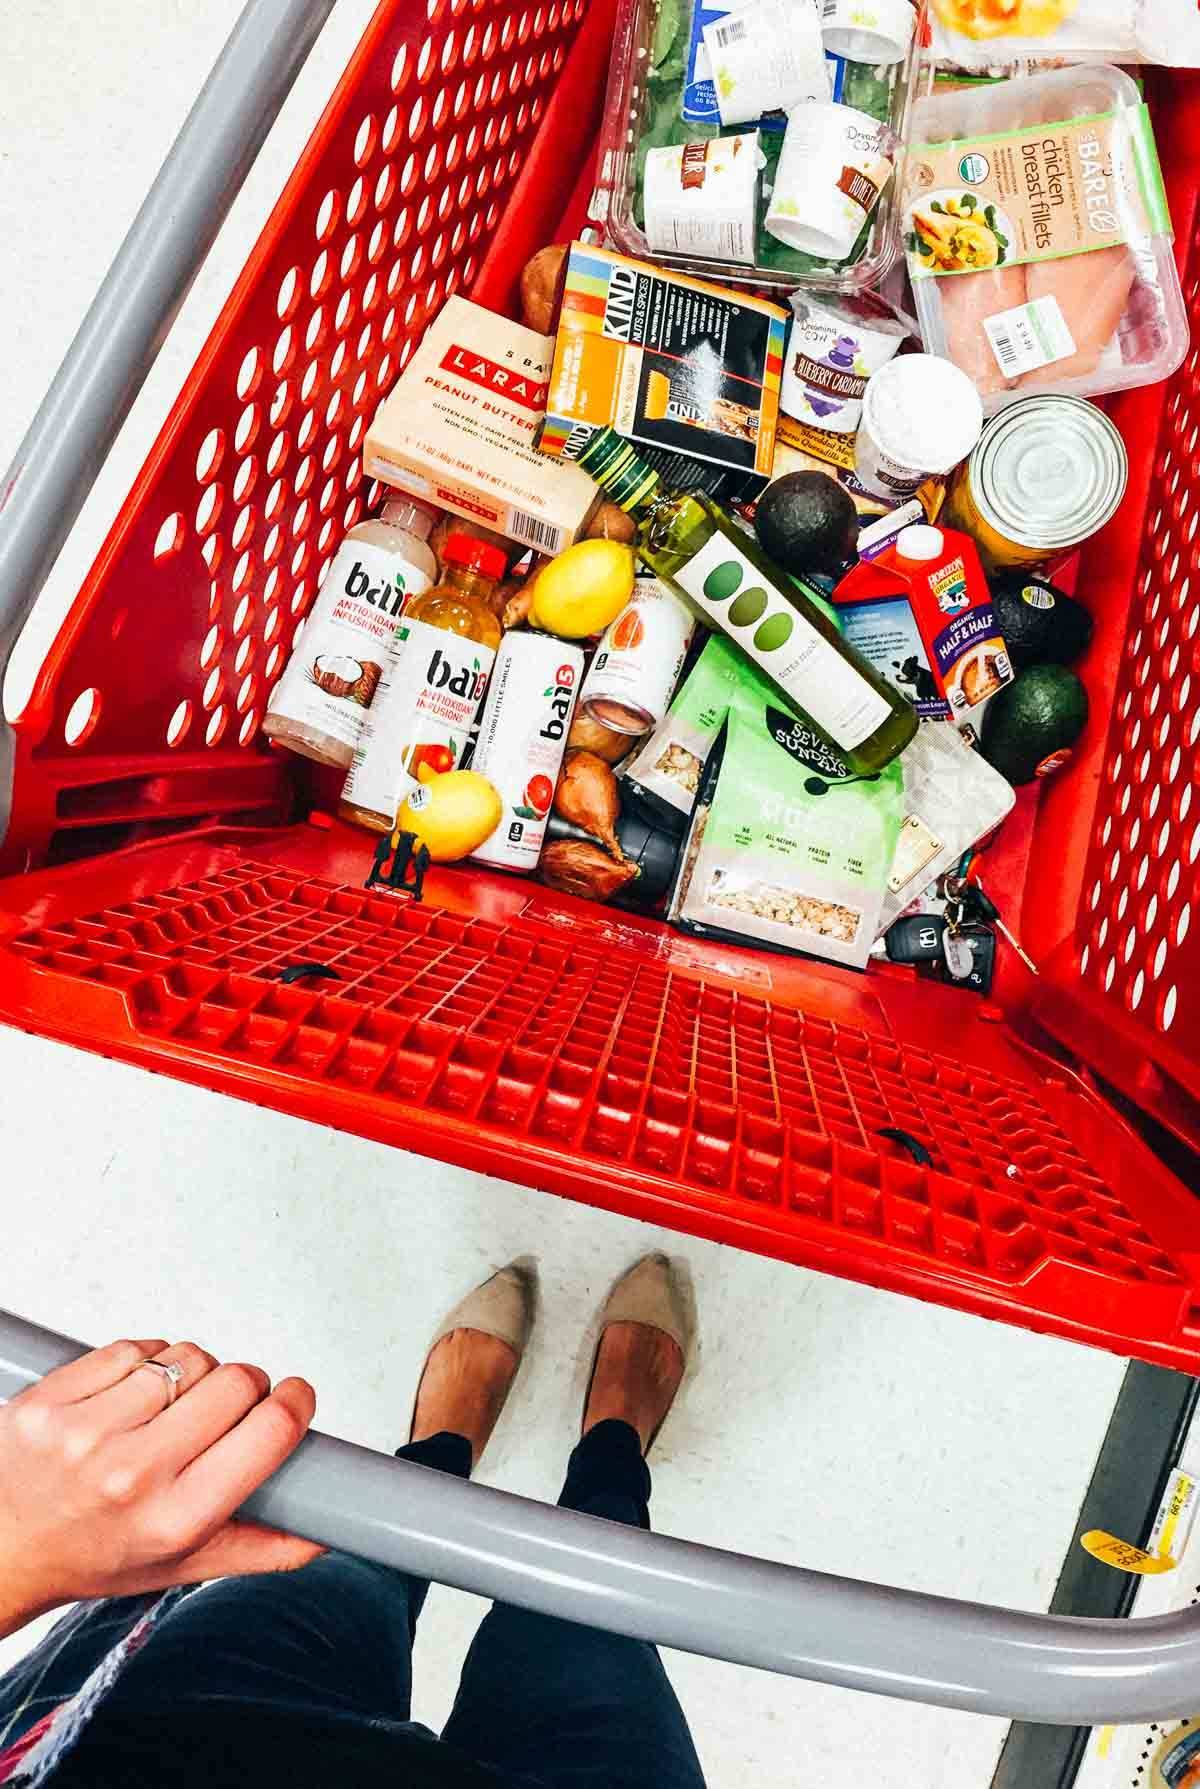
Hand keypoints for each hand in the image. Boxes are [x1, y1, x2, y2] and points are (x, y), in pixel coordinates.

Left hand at [0, 1338, 320, 1637]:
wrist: (1, 1547)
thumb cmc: (92, 1554)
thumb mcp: (181, 1566)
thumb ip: (261, 1548)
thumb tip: (325, 1532)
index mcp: (175, 1520)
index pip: (268, 1433)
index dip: (295, 1402)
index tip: (294, 1398)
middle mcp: (131, 1477)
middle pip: (235, 1382)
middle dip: (244, 1387)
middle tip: (226, 1410)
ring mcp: (85, 1434)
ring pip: (188, 1357)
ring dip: (193, 1373)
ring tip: (170, 1409)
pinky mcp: (51, 1400)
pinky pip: (134, 1349)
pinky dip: (144, 1363)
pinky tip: (132, 1396)